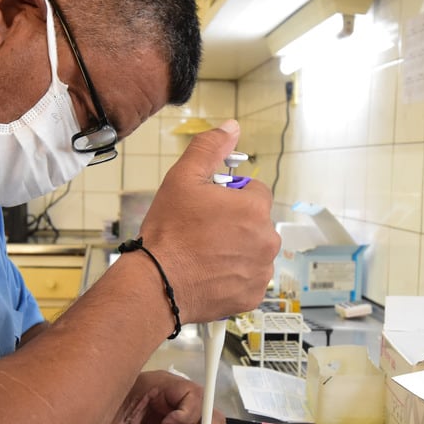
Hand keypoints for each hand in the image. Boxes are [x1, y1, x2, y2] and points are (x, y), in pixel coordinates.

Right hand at [136, 120, 280, 323]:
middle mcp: (266, 240)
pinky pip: (248, 279)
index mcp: (255, 208)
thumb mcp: (183, 178)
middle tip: (203, 232)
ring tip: (204, 254)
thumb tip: (231, 127)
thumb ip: (210, 147)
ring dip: (236, 250)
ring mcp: (260, 271)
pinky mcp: (251, 296)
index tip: (210, 206)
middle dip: (235, 224)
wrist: (157, 284)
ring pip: (253, 251)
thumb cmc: (169, 233)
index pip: (255, 191)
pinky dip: (233, 277)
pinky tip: (209, 274)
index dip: (231, 196)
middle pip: (256, 222)